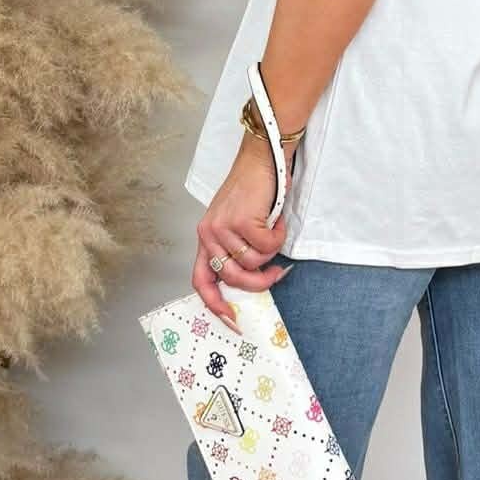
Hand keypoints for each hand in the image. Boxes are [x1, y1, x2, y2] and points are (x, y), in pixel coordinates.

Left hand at [193, 134, 293, 320]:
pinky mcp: (241, 220)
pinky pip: (267, 246)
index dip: (215, 304)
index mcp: (205, 239)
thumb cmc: (252, 192)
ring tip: (273, 230)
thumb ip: (235, 250)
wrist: (260, 160)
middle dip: (260, 282)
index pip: (201, 280)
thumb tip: (253, 281)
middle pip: (233, 278)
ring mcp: (223, 227)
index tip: (232, 319)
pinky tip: (275, 220)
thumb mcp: (234, 224)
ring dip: (271, 250)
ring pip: (253, 262)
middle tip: (277, 274)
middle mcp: (208, 234)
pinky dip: (278, 236)